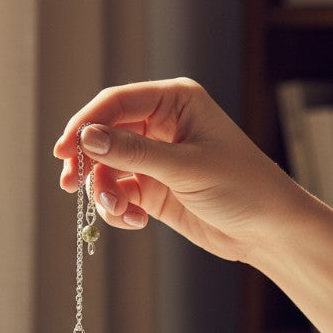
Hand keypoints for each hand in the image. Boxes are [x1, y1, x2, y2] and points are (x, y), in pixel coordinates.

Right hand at [53, 77, 304, 263]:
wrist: (267, 230)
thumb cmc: (242, 187)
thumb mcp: (186, 168)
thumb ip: (133, 153)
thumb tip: (87, 139)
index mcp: (175, 102)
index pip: (116, 103)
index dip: (85, 124)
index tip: (65, 151)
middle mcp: (161, 125)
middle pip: (104, 135)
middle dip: (88, 162)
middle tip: (70, 185)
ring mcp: (155, 158)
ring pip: (107, 168)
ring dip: (103, 191)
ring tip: (118, 210)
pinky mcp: (153, 188)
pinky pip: (118, 193)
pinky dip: (118, 208)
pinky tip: (136, 221)